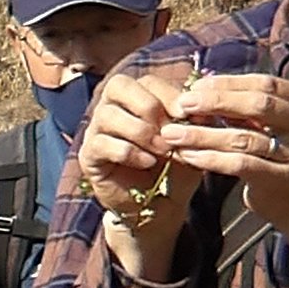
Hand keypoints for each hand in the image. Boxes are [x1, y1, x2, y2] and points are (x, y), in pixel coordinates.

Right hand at [71, 61, 191, 224]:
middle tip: (169, 131)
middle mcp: (111, 107)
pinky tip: (147, 162)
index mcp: (136, 98)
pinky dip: (128, 152)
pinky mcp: (89, 156)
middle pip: (118, 86)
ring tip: (162, 150)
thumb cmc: (174, 168)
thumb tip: (199, 102)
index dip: (168, 94)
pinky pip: (101, 143)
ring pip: (108, 115)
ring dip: (141, 132)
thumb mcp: (191, 142)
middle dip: (148, 106)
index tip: (187, 115)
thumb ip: (196, 120)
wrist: (159, 206)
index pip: (147, 80)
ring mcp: (96, 131)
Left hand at [158, 71, 288, 262]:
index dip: (228, 83)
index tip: (195, 86)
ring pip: (245, 137)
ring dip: (203, 134)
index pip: (265, 83)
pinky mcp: (282, 179)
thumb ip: (245, 104)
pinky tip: (187, 156)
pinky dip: (210, 159)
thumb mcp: (269, 123)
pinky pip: (240, 164)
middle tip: (182, 105)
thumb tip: (198, 87)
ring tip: (173, 133)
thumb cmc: (275, 152)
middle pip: (258, 105)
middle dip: (216, 102)